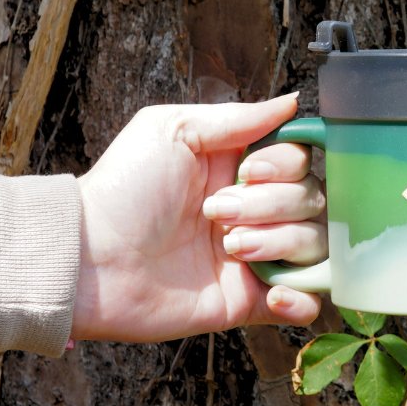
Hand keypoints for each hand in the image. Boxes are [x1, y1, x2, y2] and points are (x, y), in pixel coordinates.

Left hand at [72, 95, 324, 341]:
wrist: (91, 259)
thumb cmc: (122, 191)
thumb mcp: (173, 130)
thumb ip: (239, 116)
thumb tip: (294, 102)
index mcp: (240, 168)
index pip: (302, 160)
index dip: (286, 165)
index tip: (247, 172)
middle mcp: (256, 210)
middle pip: (314, 201)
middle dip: (270, 205)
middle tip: (216, 212)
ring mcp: (257, 256)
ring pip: (315, 247)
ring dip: (279, 243)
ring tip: (231, 248)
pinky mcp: (250, 300)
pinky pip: (306, 303)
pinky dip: (301, 297)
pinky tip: (271, 289)